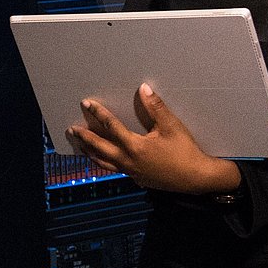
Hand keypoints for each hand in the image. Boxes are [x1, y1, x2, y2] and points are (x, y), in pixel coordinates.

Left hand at [65, 84, 242, 194]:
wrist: (197, 178)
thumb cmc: (185, 151)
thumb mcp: (171, 126)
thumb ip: (156, 107)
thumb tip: (143, 88)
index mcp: (135, 146)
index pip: (111, 126)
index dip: (98, 113)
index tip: (86, 103)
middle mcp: (129, 161)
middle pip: (100, 147)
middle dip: (84, 137)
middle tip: (71, 130)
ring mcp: (132, 172)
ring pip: (104, 162)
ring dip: (90, 152)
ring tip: (79, 145)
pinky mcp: (137, 178)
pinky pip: (115, 169)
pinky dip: (104, 163)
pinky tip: (102, 159)